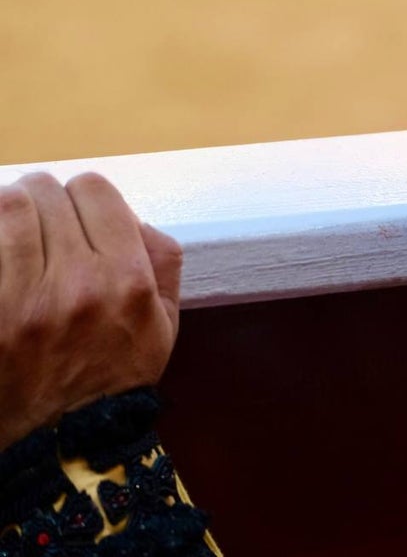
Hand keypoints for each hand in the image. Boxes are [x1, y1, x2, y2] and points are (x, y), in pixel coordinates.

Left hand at [0, 172, 180, 449]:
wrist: (65, 442)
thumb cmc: (117, 376)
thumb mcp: (166, 323)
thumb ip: (162, 259)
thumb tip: (132, 216)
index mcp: (128, 280)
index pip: (94, 189)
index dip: (86, 197)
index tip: (79, 215)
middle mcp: (77, 283)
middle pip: (47, 192)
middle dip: (45, 202)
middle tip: (43, 224)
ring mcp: (23, 300)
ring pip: (8, 208)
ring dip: (11, 212)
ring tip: (13, 233)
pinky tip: (4, 256)